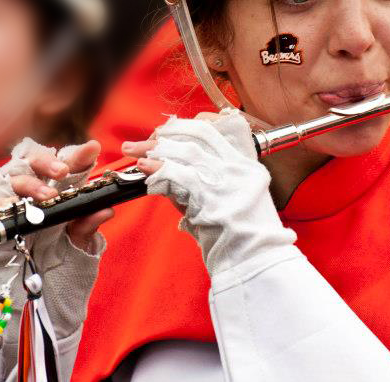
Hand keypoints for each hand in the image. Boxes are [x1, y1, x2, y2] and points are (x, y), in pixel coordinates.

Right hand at [0, 138, 111, 250]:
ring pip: (13, 179)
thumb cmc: (54, 260)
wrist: (33, 293)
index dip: (79, 155)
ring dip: (30, 184)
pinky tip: (12, 207)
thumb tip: (106, 210)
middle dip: (48, 162)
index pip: (66, 165)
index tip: (93, 148)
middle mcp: (29, 190)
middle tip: (63, 172)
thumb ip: (86, 226)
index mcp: (55, 189)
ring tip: (47, 197)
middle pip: (34, 161)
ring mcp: (8, 202)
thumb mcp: (76, 244)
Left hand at [121, 109, 293, 273]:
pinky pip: (179, 176)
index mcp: (246, 165)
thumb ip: (206, 182)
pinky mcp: (212, 197)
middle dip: (166, 135)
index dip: (185, 127)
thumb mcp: (232, 201)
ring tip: (134, 153)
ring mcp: (227, 181)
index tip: (165, 131)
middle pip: (198, 137)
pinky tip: (144, 170)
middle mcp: (238, 168)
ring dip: (157, 150)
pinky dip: (158, 171)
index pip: (214, 131)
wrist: (255, 261)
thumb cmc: (241, 238)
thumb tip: (169, 169)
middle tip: (143, 142)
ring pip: (187, 152)